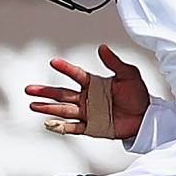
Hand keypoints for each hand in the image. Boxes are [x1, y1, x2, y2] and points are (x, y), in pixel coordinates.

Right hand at [25, 46, 149, 139]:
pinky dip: (61, 127)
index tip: (53, 61)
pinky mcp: (91, 127)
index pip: (76, 74)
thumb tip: (103, 47)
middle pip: (62, 94)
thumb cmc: (138, 95)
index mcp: (94, 84)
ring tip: (33, 104)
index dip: (65, 68)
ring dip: (48, 108)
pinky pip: (73, 128)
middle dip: (45, 91)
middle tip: (29, 89)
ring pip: (63, 110)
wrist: (147, 116)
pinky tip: (49, 123)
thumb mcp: (129, 75)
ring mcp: (87, 113)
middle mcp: (87, 98)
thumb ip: (114, 62)